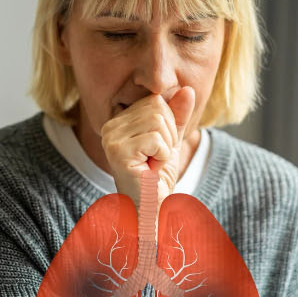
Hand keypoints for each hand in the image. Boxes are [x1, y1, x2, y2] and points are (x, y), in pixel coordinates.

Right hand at [99, 86, 196, 206]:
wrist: (150, 206)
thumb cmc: (157, 176)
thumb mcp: (171, 140)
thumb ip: (177, 115)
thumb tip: (187, 90)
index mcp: (119, 120)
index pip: (155, 100)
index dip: (168, 125)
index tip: (157, 148)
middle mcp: (110, 126)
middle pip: (157, 108)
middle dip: (168, 135)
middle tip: (155, 158)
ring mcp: (111, 138)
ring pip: (158, 122)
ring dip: (165, 147)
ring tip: (152, 163)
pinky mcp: (118, 152)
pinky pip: (156, 139)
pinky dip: (162, 156)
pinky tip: (150, 170)